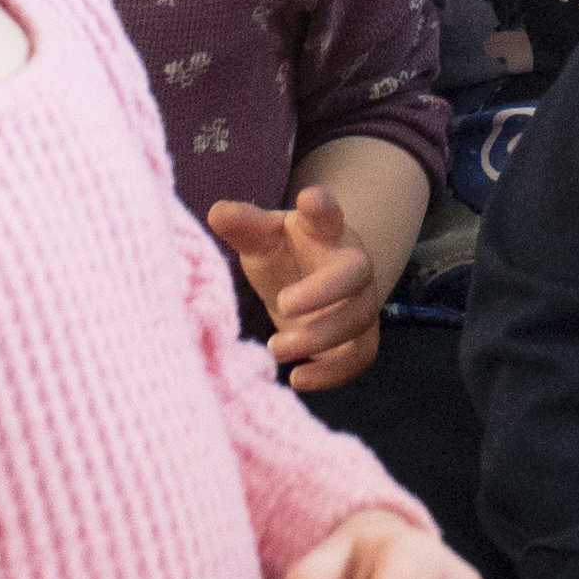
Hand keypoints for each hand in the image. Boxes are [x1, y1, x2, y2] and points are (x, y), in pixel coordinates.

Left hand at [211, 183, 387, 397]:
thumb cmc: (284, 256)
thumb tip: (216, 213)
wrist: (312, 287)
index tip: (308, 199)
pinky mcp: (361, 337)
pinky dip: (331, 374)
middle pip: (356, 271)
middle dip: (323, 289)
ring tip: (275, 348)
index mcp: (325, 230)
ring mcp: (361, 301)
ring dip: (318, 338)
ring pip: (358, 319)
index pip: (329, 212)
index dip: (322, 206)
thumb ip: (244, 227)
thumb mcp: (262, 239)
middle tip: (282, 304)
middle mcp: (352, 262)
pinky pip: (359, 357)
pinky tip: (297, 379)